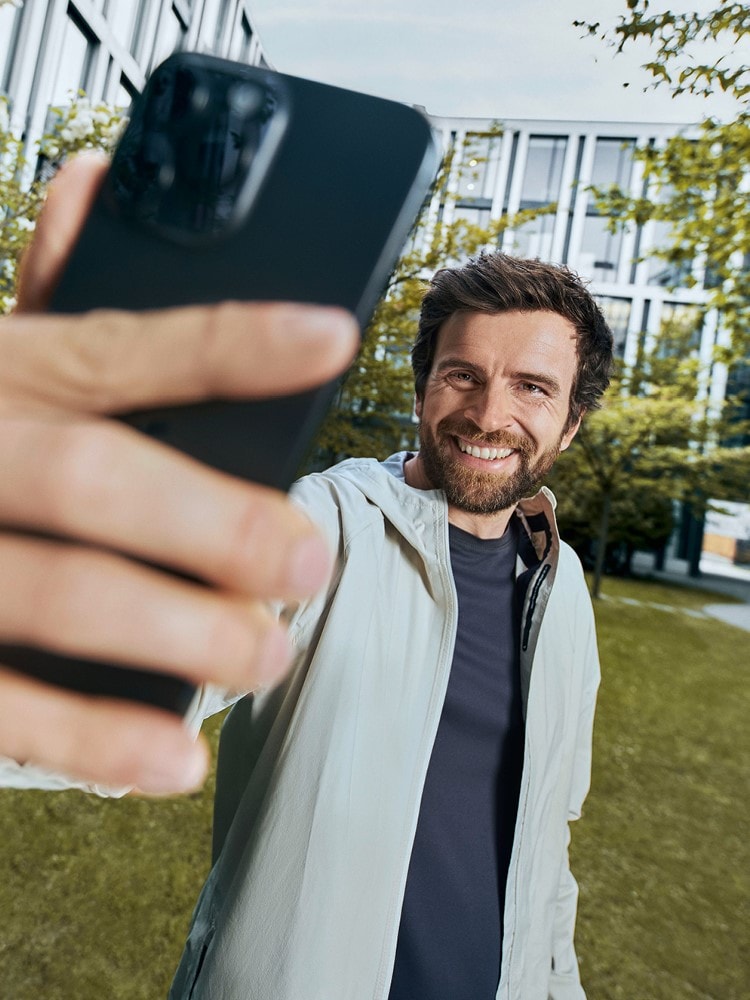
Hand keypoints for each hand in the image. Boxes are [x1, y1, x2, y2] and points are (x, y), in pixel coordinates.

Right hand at [0, 155, 357, 793]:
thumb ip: (46, 297)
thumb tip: (96, 185)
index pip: (117, 342)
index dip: (229, 341)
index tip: (332, 336)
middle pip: (94, 476)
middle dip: (215, 522)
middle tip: (307, 563)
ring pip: (60, 593)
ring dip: (178, 632)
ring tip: (266, 654)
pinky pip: (2, 708)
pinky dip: (94, 738)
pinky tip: (174, 757)